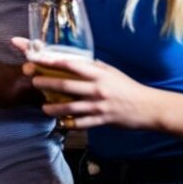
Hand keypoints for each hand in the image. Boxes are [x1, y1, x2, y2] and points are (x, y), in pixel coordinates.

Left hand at [18, 37, 159, 130]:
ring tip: (43, 107)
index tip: (39, 59)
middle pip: (66, 85)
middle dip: (47, 83)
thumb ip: (93, 68)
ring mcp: (99, 106)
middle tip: (34, 81)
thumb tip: (74, 61)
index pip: (72, 65)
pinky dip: (70, 123)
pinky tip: (60, 122)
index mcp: (99, 74)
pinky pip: (82, 123)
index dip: (53, 62)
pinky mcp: (102, 120)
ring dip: (54, 107)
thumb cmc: (128, 87)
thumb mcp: (111, 72)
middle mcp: (97, 89)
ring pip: (71, 107)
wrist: (148, 107)